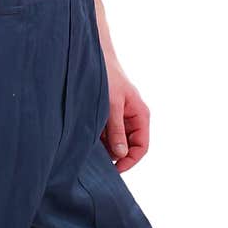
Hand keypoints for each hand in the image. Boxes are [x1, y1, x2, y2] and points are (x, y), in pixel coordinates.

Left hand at [100, 56, 149, 173]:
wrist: (94, 58)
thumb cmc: (107, 77)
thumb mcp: (112, 106)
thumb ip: (116, 130)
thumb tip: (120, 155)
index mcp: (140, 116)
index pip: (141, 147)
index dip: (130, 161)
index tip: (114, 170)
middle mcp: (133, 119)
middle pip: (128, 147)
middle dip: (114, 154)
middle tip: (97, 159)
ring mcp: (120, 118)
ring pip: (115, 141)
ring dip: (104, 146)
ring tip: (89, 143)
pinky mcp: (108, 116)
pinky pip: (106, 134)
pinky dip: (97, 138)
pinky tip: (86, 135)